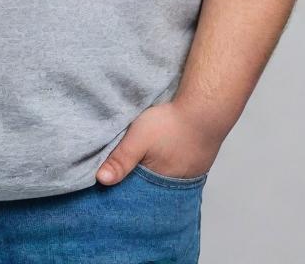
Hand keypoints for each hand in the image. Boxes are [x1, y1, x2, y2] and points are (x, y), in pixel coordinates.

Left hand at [96, 99, 224, 184]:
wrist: (204, 111)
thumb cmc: (171, 124)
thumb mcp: (138, 139)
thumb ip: (120, 160)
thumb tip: (100, 180)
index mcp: (159, 185)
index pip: (137, 194)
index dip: (125, 187)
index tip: (112, 181)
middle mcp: (177, 186)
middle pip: (151, 188)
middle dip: (139, 181)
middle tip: (128, 169)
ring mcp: (190, 176)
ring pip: (165, 179)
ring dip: (155, 172)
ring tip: (146, 160)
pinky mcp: (198, 164)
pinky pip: (179, 170)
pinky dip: (169, 165)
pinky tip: (164, 153)